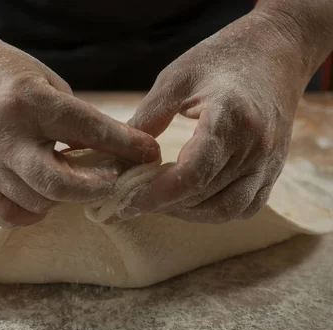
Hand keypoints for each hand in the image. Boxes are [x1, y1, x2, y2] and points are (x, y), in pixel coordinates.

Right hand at [0, 26, 159, 226]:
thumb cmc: (3, 72)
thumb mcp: (46, 81)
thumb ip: (76, 119)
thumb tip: (117, 151)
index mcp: (27, 101)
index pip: (86, 130)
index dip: (125, 145)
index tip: (149, 153)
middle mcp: (3, 136)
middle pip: (58, 184)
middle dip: (96, 187)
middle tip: (112, 179)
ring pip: (36, 203)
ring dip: (65, 197)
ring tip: (74, 178)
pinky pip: (7, 216)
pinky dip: (33, 212)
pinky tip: (43, 196)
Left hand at [123, 11, 311, 223]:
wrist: (276, 51)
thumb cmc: (221, 59)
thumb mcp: (176, 78)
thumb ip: (147, 118)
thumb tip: (118, 156)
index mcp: (230, 119)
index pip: (192, 175)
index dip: (156, 195)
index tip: (126, 202)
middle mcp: (255, 146)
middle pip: (204, 195)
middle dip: (164, 205)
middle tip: (131, 200)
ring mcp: (268, 161)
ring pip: (226, 209)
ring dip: (187, 212)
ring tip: (158, 201)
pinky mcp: (273, 169)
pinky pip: (245, 206)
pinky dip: (213, 211)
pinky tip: (189, 201)